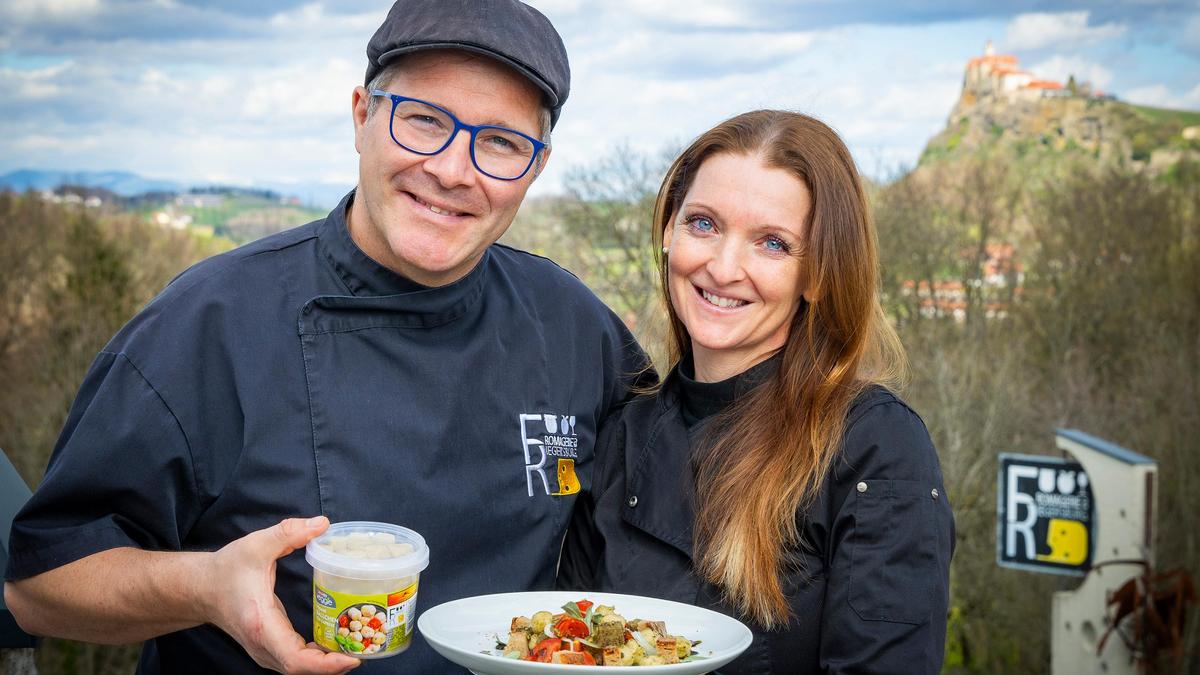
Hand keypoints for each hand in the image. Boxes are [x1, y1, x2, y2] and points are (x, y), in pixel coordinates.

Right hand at [203, 516, 359, 673]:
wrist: (200, 588)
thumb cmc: (226, 570)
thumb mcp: (255, 545)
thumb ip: (288, 533)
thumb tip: (322, 524)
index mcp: (261, 625)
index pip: (295, 659)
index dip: (325, 665)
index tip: (352, 658)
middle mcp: (263, 645)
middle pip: (302, 669)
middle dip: (334, 664)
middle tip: (365, 648)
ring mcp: (264, 650)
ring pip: (299, 668)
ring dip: (327, 663)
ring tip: (357, 647)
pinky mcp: (268, 647)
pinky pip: (295, 660)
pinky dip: (316, 658)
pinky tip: (336, 644)